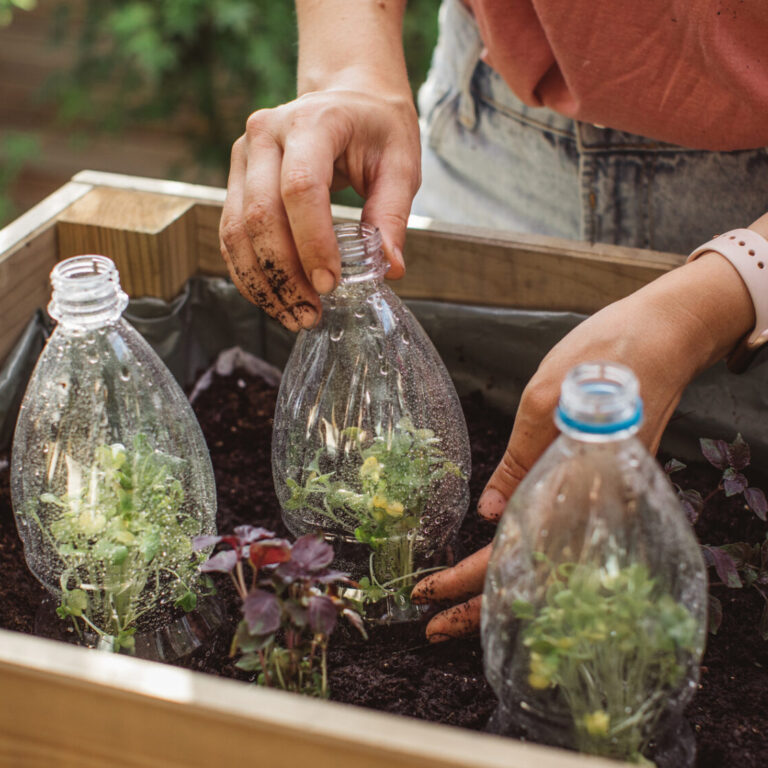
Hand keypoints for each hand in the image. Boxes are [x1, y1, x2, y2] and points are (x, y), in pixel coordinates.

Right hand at [219, 87, 419, 331]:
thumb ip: (393, 215)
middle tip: (311, 313)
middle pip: (260, 215)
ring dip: (263, 282)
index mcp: (312, 122)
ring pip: (236, 230)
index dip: (312, 243)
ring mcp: (243, 156)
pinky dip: (249, 273)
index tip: (331, 284)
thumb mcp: (400, 164)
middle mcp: (265, 135)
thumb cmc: (376, 129)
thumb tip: (389, 270)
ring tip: (294, 315)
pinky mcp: (236, 180)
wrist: (347, 98)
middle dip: (284, 274)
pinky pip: (230, 235)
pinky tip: (275, 298)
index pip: (301, 188)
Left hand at [412, 248, 755, 640]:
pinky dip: (531, 559)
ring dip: (505, 586)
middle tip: (434, 624)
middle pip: (536, 571)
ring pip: (550, 559)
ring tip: (460, 608)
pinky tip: (507, 563)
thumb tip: (489, 514)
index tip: (430, 594)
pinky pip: (566, 536)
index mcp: (581, 485)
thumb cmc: (605, 355)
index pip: (517, 551)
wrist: (665, 335)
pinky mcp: (608, 486)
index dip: (472, 578)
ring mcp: (607, 499)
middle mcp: (599, 506)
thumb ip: (519, 460)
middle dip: (483, 601)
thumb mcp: (544, 397)